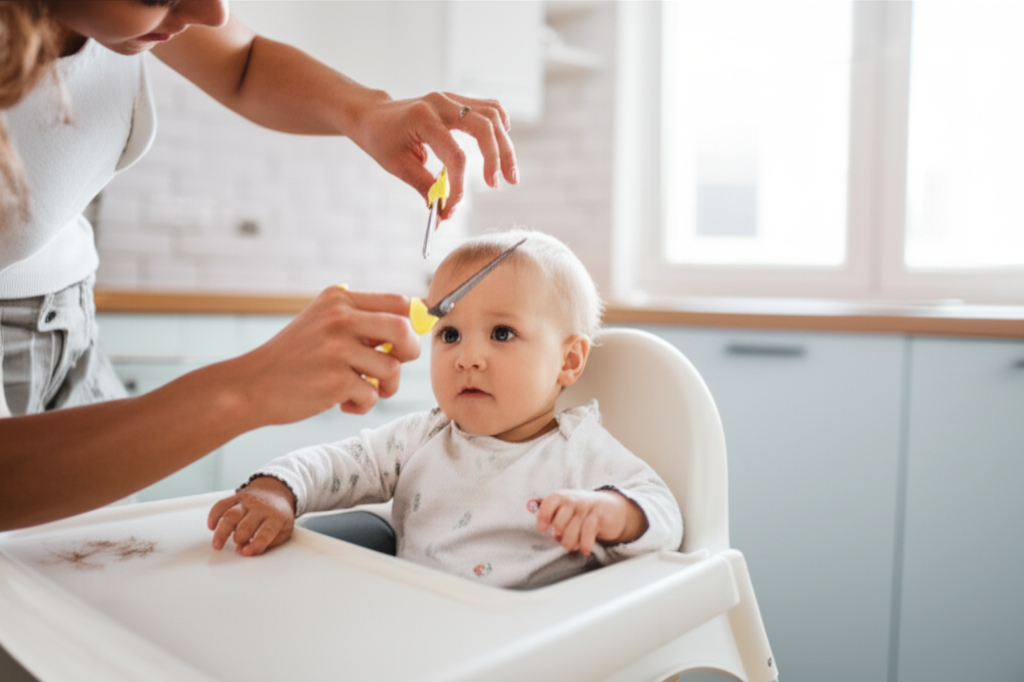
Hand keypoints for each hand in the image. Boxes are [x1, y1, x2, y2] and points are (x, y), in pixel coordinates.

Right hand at [208, 477, 295, 555]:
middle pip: (245, 525)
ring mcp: (247, 502)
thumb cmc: (278, 515)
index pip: (266, 532)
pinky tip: (212, 526)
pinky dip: (214, 516)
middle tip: (237, 547)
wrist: (277, 490)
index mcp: (276, 518)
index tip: (246, 552)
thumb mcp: (283, 530)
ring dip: (221, 532)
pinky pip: (221, 505)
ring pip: (230, 515)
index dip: (256, 544)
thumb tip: (246, 551)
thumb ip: (268, 543)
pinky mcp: (236, 497)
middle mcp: (260, 508)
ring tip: (217, 545)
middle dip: (239, 539)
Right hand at [222, 286, 420, 430]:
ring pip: (392, 367)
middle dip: (409, 351)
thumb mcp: (322, 323)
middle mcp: (338, 318)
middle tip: (394, 365)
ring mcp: (336, 348)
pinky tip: (343, 402)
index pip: (399, 302)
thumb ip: (361, 321)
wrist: (251, 385)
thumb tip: (415, 323)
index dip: (412, 324)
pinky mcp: (334, 380)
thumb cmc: (293, 358)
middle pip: (403, 329)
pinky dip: (363, 404)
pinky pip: (373, 394)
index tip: (403, 343)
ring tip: (363, 390)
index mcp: (339, 299)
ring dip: (385, 386)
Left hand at [349, 90, 517, 219]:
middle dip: (496, 159)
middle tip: (500, 185)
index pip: (455, 156)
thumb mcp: (399, 167)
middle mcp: (441, 103)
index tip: (452, 207)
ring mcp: (451, 99)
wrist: (373, 116)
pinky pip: (489, 109)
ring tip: (509, 173)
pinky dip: (500, 125)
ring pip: (492, 115)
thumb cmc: (382, 139)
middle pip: (483, 128)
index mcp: (423, 119)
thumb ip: (426, 188)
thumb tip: (446, 214)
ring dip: (505, 145)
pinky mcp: (457, 101)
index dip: (459, 187)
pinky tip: (504, 143)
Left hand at [535, 490, 648, 556]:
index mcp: (562, 497)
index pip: (550, 502)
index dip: (544, 515)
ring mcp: (587, 507)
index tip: (543, 528)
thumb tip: (529, 506)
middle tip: (562, 538)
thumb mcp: (565, 508)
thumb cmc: (581, 511)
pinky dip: (585, 543)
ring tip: (572, 545)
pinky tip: (584, 550)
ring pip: (572, 529)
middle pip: (560, 521)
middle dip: (560, 534)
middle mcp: (574, 499)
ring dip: (571, 542)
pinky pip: (588, 530)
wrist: (609, 508)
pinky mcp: (599, 516)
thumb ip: (549, 510)